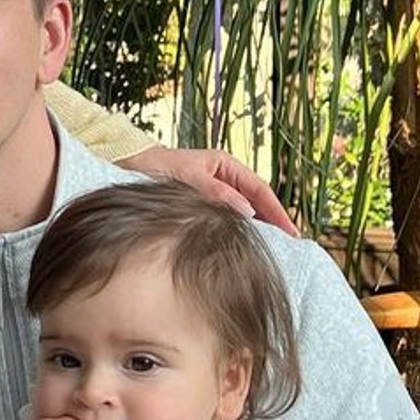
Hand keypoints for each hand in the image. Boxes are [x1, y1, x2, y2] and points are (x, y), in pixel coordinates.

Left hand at [120, 146, 295, 233]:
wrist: (127, 168)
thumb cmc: (156, 168)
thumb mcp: (187, 179)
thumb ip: (216, 195)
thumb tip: (248, 212)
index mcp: (225, 166)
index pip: (260, 190)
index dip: (278, 212)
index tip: (292, 233)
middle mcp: (223, 179)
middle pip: (255, 204)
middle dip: (272, 224)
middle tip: (290, 248)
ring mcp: (213, 195)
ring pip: (242, 215)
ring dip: (256, 231)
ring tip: (272, 252)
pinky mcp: (201, 209)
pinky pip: (225, 221)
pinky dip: (236, 233)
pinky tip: (241, 249)